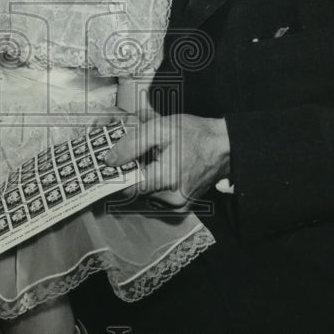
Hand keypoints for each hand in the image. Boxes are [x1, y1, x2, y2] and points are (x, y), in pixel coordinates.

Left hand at [103, 112, 229, 209]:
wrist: (224, 146)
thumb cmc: (194, 134)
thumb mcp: (160, 128)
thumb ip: (132, 144)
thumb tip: (109, 160)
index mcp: (164, 180)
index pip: (126, 189)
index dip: (117, 176)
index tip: (113, 165)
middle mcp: (171, 199)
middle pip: (136, 192)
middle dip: (133, 174)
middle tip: (139, 155)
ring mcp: (178, 205)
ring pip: (147, 195)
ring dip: (144, 179)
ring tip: (153, 159)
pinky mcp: (183, 206)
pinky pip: (159, 198)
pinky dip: (156, 184)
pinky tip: (163, 168)